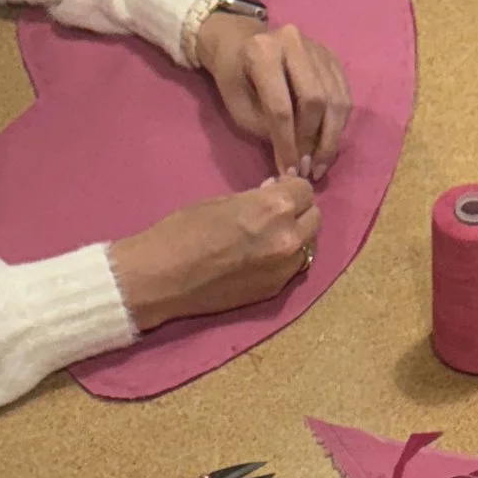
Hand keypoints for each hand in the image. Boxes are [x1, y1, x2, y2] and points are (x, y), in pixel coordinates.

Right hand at [109, 174, 318, 329]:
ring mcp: (285, 268)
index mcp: (275, 208)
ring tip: (271, 235)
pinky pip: (294, 268)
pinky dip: (286, 259)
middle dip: (299, 210)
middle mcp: (289, 237)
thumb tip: (275, 193)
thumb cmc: (183, 230)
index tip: (278, 189)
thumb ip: (257, 198)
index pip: (305, 190)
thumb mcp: (224, 201)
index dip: (290, 188)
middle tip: (276, 212)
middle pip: (314, 217)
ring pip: (309, 245)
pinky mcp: (275, 290)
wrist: (163, 277)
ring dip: (296, 236)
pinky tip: (264, 256)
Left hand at [198, 16, 349, 181]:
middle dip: (312, 141)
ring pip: (335, 100)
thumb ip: (267, 131)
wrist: (241, 43)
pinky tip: (328, 143)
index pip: (281, 106)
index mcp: (263, 52)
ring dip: (330, 138)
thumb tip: (295, 165)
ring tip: (319, 164)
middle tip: (307, 169)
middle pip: (315, 100)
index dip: (288, 144)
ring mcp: (317, 49)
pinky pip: (344, 97)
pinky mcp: (331, 58)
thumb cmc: (236, 79)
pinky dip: (338, 125)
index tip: (291, 172)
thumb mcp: (239, 107)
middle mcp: (294, 43)